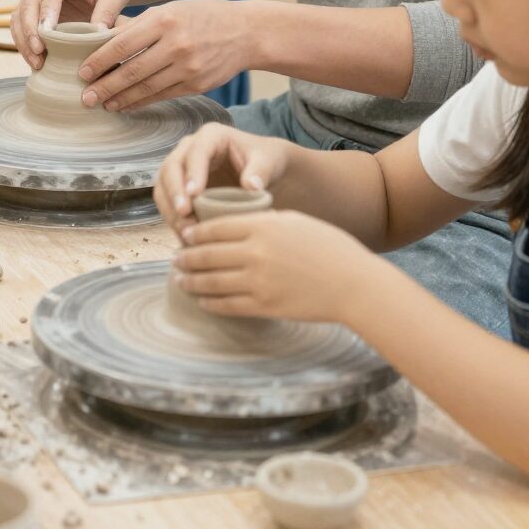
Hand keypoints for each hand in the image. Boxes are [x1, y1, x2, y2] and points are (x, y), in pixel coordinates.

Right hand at [10, 0, 134, 68]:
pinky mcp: (31, 4)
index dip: (46, 13)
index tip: (47, 35)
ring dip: (24, 40)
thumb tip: (97, 35)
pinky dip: (24, 41)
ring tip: (37, 63)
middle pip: (28, 4)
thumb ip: (108, 11)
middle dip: (30, 31)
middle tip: (39, 53)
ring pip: (19, 15)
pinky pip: (20, 23)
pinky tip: (35, 59)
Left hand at [78, 0, 250, 113]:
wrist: (245, 32)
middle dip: (104, 86)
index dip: (99, 60)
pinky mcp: (197, 85)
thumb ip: (137, 26)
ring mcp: (188, 67)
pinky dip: (141, 102)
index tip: (82, 72)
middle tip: (85, 97)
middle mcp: (175, 44)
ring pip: (145, 88)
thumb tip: (100, 38)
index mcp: (164, 20)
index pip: (122, 44)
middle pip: (131, 70)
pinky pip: (162, 96)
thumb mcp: (169, 10)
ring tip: (103, 104)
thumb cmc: (201, 17)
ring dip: (120, 98)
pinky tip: (126, 105)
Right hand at [153, 122, 294, 233]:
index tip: (195, 194)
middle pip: (171, 167)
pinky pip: (167, 203)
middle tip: (184, 215)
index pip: (196, 151)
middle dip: (174, 192)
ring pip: (163, 186)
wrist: (264, 172)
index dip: (193, 172)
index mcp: (211, 136)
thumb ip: (260, 171)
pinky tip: (186, 236)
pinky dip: (173, 220)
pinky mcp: (179, 188)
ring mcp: (182, 168)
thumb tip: (251, 186)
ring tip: (186, 231)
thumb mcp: (268, 161)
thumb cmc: (266, 161)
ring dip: (170, 209)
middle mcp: (190, 149)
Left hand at [172, 209, 375, 322]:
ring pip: (211, 282)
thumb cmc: (328, 247)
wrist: (353, 284)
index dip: (194, 233)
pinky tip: (203, 300)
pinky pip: (227, 305)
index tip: (184, 235)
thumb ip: (262, 222)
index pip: (214, 228)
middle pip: (207, 255)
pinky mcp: (264, 306)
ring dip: (191, 281)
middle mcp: (254, 253)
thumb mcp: (294, 221)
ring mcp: (257, 282)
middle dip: (186, 258)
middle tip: (175, 259)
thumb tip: (235, 225)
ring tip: (180, 280)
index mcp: (261, 226)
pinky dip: (210, 302)